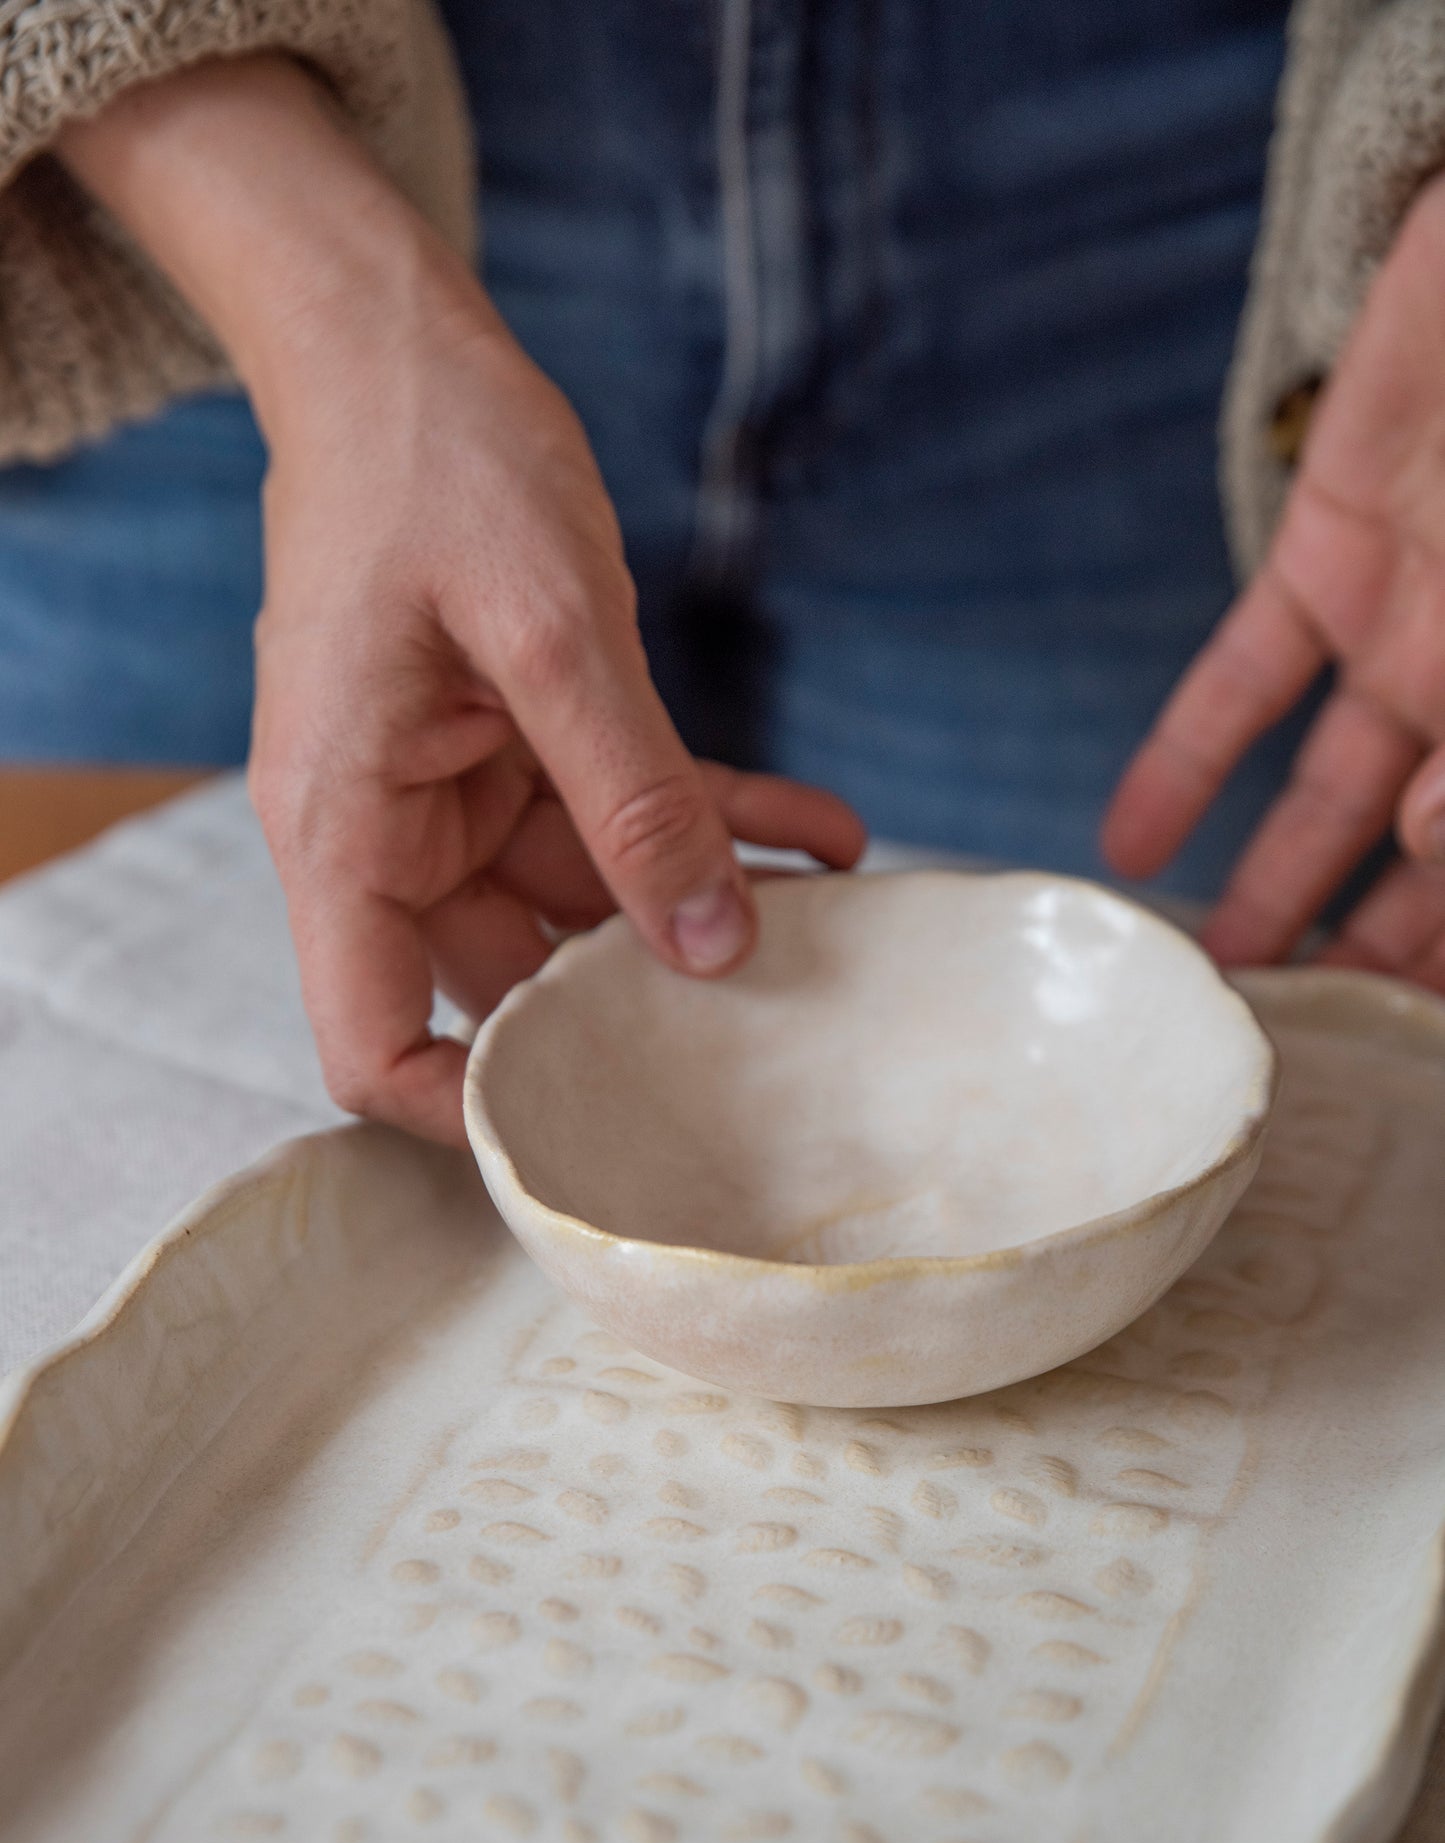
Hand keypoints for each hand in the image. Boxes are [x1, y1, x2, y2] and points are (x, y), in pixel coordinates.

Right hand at [59, 60, 864, 1144]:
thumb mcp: (549, 632)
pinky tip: (820, 832)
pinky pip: (622, 815)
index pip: (371, 1042)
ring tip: (833, 917)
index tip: (595, 1129)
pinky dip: (711, 822)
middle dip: (638, 1005)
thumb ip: (633, 797)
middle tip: (771, 1025)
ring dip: (704, 904)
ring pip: (588, 902)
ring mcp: (456, 794)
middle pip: (508, 981)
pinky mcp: (515, 744)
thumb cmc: (432, 463)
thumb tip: (711, 950)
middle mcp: (391, 834)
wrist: (398, 347)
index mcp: (345, 830)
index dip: (468, 1111)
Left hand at [1103, 168, 1444, 991]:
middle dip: (1376, 951)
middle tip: (1302, 1037)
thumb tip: (1427, 844)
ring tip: (1211, 977)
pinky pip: (1243, 682)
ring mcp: (1414, 625)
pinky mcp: (1326, 558)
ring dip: (1274, 886)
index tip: (1403, 1036)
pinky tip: (1126, 848)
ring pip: (1331, 794)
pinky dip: (1182, 761)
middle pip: (1431, 861)